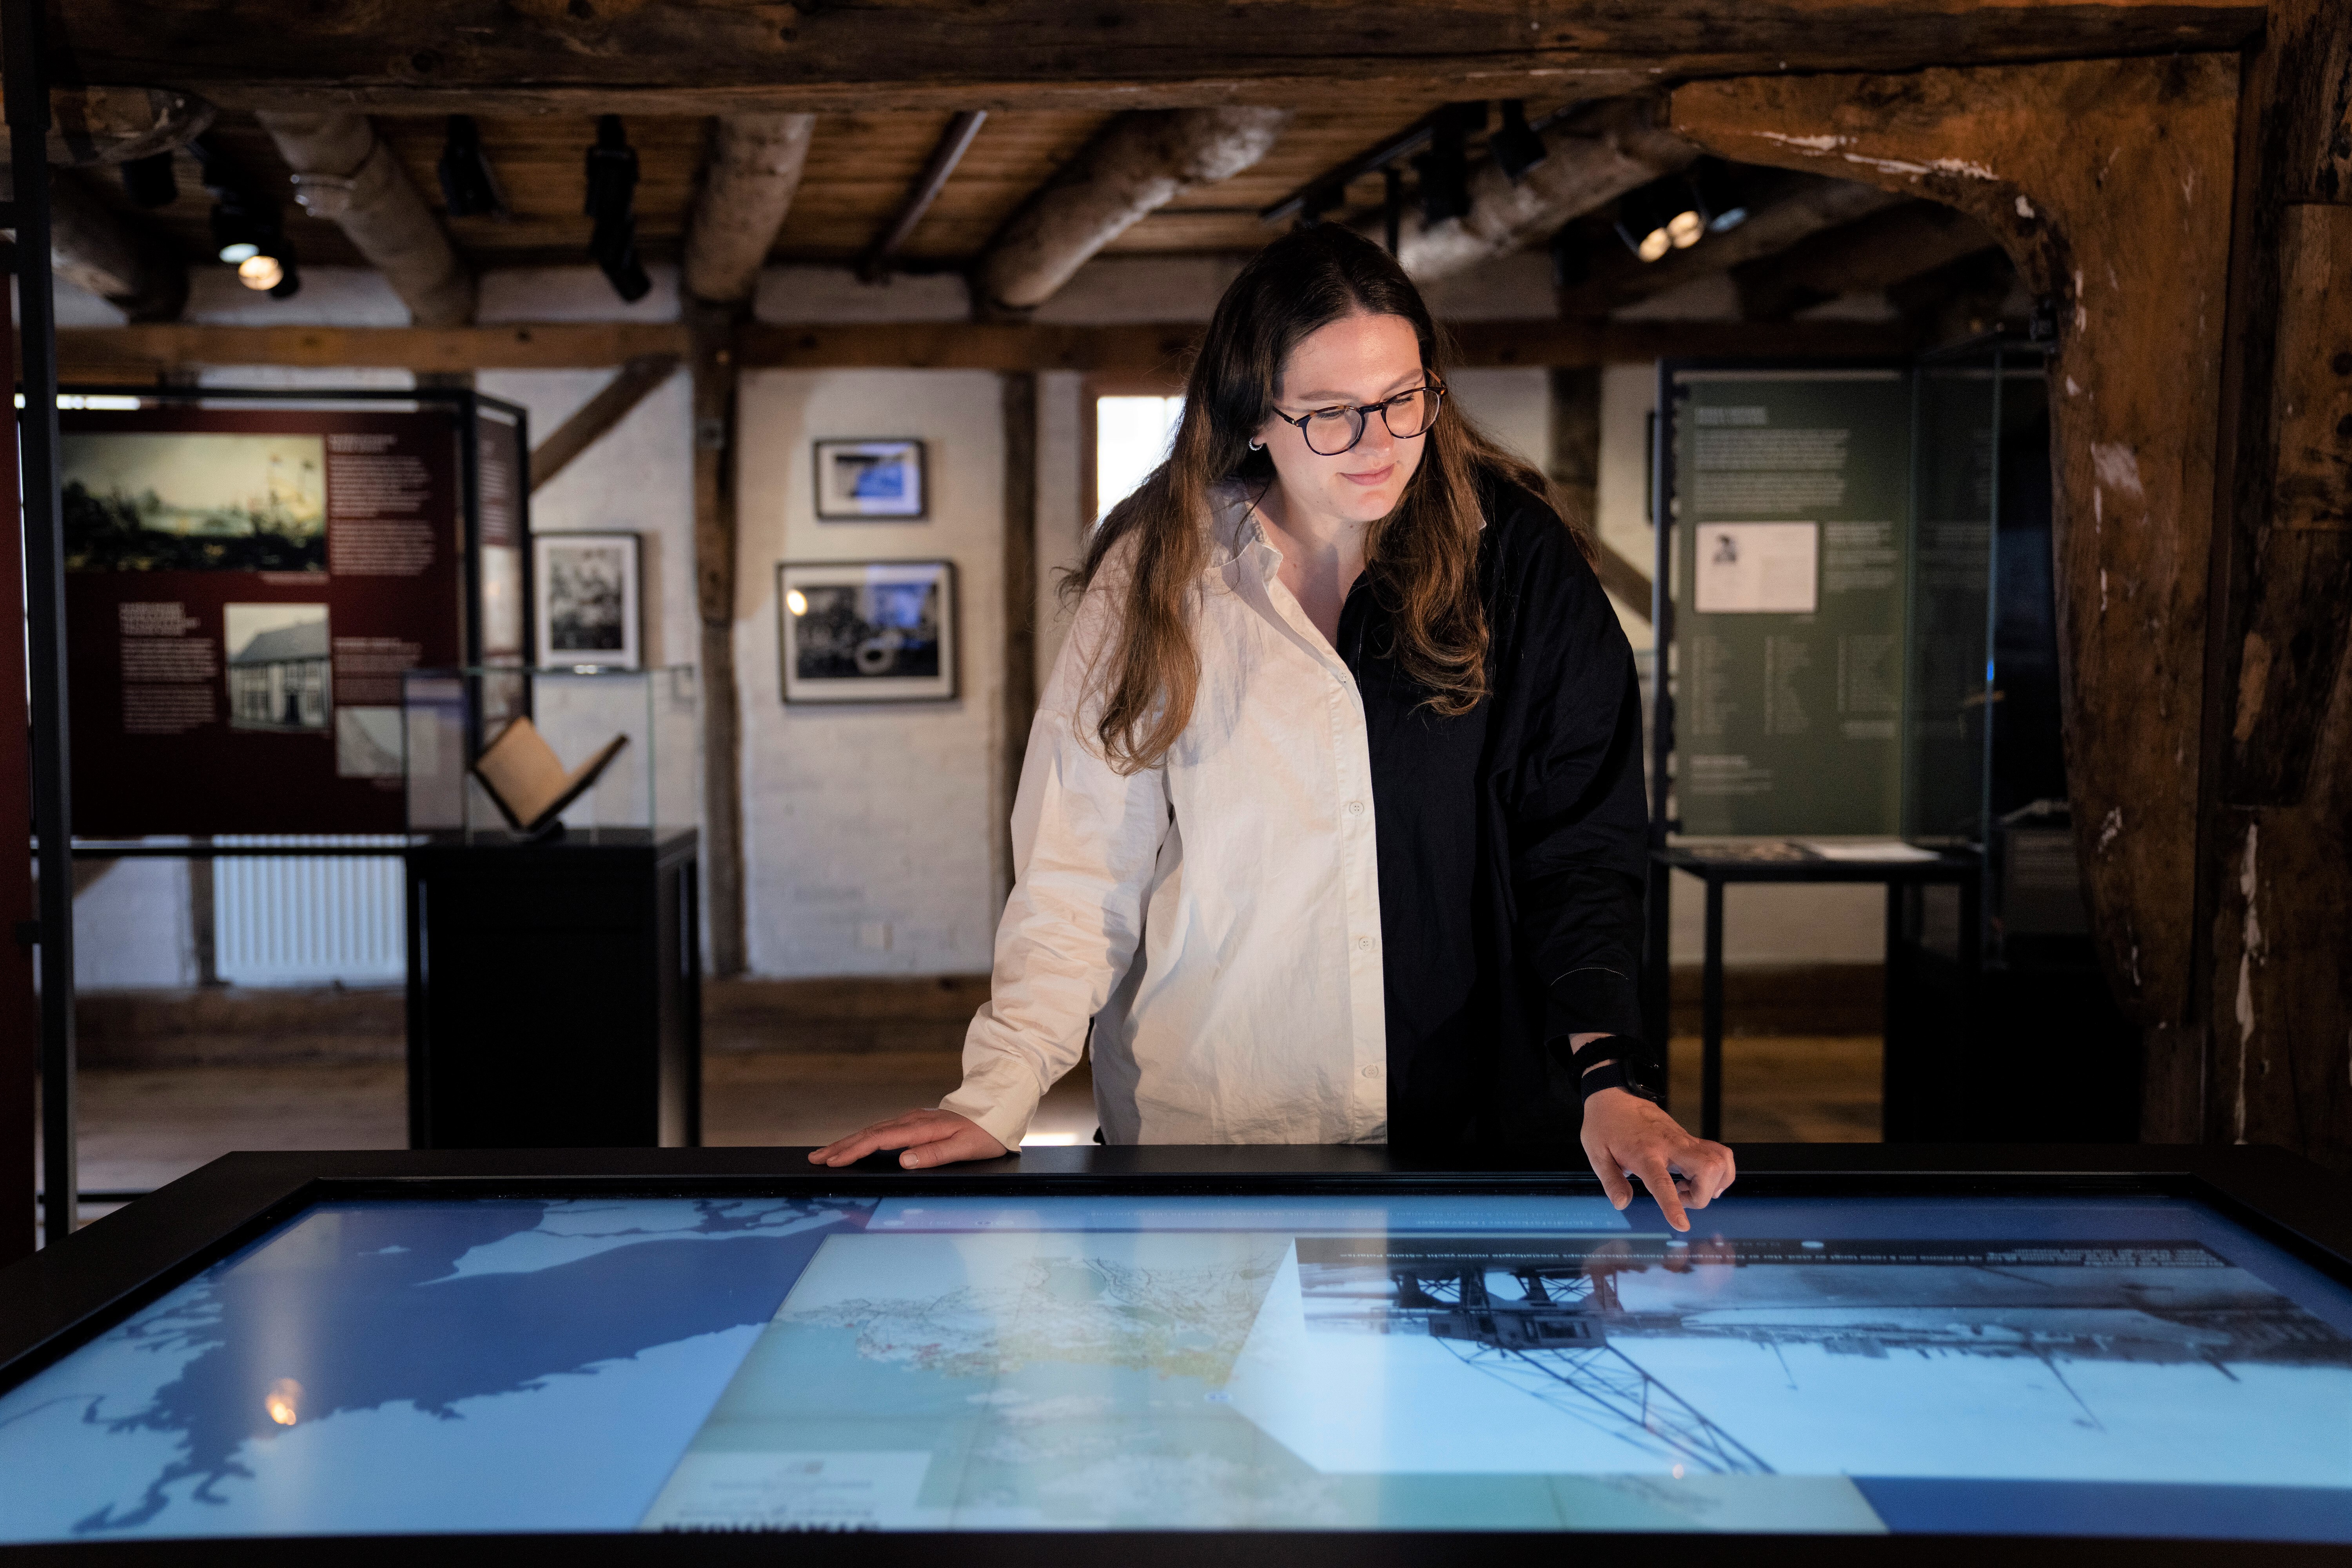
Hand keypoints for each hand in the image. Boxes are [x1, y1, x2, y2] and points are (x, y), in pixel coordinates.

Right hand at [807, 1108, 1008, 1169]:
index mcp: (921, 1127)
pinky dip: (863, 1138)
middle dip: (840, 1146)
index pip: (879, 1140)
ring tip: (826, 1153)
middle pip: (869, 1133)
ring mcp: (912, 1119)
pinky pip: (882, 1130)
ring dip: (848, 1142)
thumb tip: (903, 1159)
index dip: (854, 1151)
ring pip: (873, 1130)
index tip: (833, 1161)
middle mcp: (912, 1120)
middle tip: (815, 1158)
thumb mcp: (965, 1147)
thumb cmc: (984, 1134)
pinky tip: (855, 1144)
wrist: (997, 1113)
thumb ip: (935, 1154)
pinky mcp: (914, 1122)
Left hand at [1578, 1088, 1735, 1231]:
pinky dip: (1720, 1170)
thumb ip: (1611, 1181)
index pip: (1661, 1182)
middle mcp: (1670, 1145)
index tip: (1682, 1224)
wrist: (1614, 1096)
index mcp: (1644, 1153)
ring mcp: (1683, 1140)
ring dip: (1713, 1183)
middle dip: (1702, 1194)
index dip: (1673, 1205)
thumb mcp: (1597, 1154)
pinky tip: (1702, 1178)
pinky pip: (1719, 1153)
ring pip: (1719, 1160)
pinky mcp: (1690, 1138)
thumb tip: (1621, 1203)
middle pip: (1707, 1169)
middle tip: (1681, 1196)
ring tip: (1690, 1187)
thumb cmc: (1604, 1126)